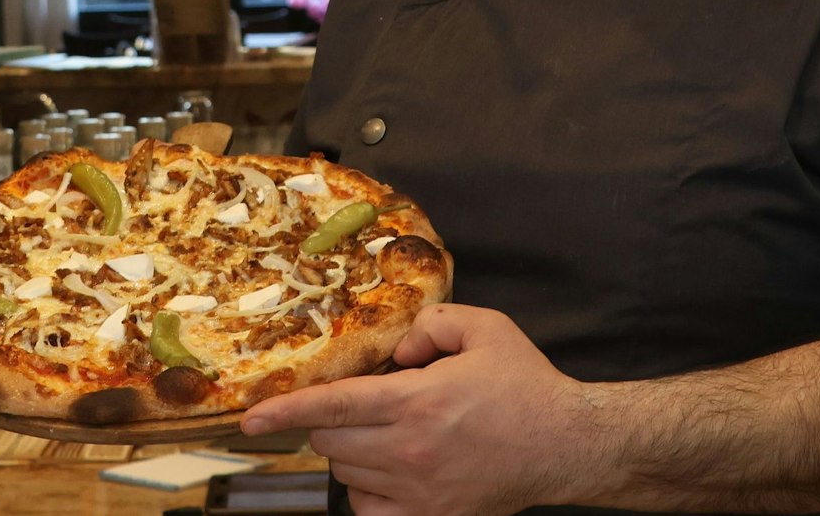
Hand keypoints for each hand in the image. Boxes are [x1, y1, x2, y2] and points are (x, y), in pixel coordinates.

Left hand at [239, 304, 600, 515]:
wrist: (569, 444)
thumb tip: (395, 348)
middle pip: (330, 443)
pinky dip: (368, 492)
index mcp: (417, 401)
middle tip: (361, 405)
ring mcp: (421, 491)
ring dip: (351, 453)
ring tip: (387, 434)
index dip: (283, 412)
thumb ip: (430, 323)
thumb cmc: (526, 385)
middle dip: (330, 421)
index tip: (250, 420)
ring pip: (347, 475)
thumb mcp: (483, 328)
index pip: (331, 407)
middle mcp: (411, 451)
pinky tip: (389, 471)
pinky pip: (371, 511)